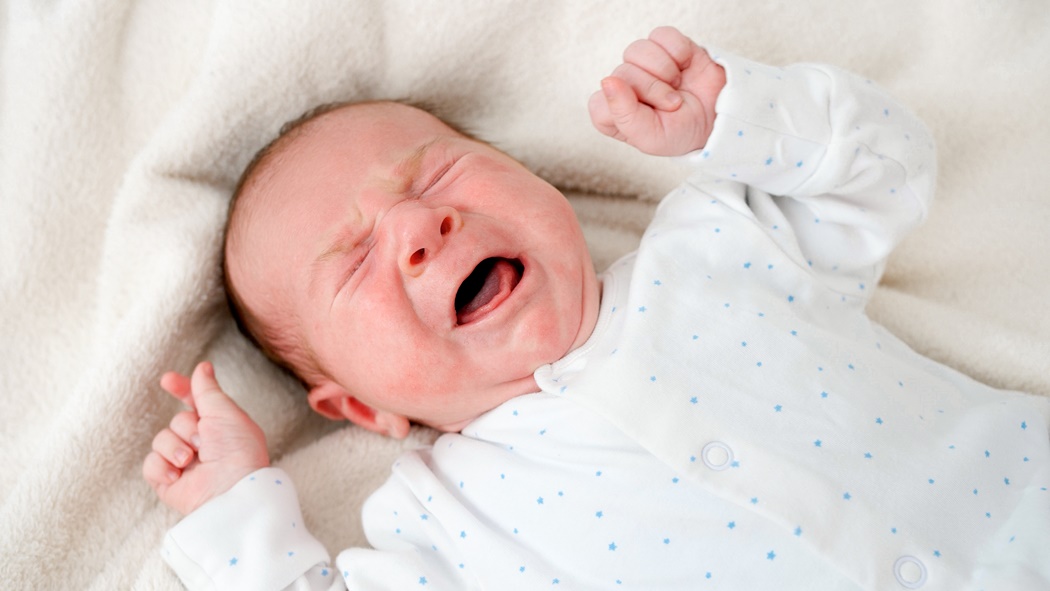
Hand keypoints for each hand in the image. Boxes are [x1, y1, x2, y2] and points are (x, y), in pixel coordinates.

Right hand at [143, 361, 269, 514]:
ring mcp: (183, 463)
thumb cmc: (237, 451)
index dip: (182, 389)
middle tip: (205, 442)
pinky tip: (177, 475)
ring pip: (161, 439)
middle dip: (187, 427)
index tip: (167, 380)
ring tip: (191, 460)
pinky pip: (150, 464)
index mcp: (219, 426)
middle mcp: (202, 444)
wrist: (230, 490)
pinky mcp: (168, 482)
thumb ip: (208, 390)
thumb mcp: (225, 412)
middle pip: (177, 420)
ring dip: (175, 447)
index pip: (196, 402)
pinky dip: (162, 467)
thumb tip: (202, 367)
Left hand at [588, 26, 725, 156]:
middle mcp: (623, 86)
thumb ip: (624, 114)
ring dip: (664, 70)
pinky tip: (685, 66)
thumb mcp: (651, 137)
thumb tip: (607, 81)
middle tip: (675, 104)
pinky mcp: (663, 45)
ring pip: (636, 50)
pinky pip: (660, 35)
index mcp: (613, 114)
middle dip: (654, 90)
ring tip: (677, 84)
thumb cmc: (681, 132)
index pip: (599, 104)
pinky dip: (678, 51)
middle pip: (622, 74)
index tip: (649, 117)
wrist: (719, 116)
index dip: (625, 109)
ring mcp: (642, 63)